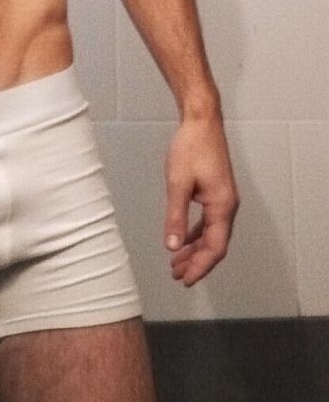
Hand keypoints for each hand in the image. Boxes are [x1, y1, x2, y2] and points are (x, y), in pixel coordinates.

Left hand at [164, 113, 239, 285]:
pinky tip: (185, 239)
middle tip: (176, 275)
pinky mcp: (216, 191)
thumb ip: (176, 216)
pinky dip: (196, 233)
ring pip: (212, 234)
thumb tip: (172, 246)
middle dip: (196, 262)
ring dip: (195, 249)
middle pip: (215, 244)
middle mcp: (228, 206)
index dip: (200, 267)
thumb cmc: (191, 148)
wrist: (201, 121)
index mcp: (222, 206)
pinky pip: (209, 221)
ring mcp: (223, 199)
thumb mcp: (178, 183)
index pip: (215, 247)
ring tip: (177, 262)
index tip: (185, 280)